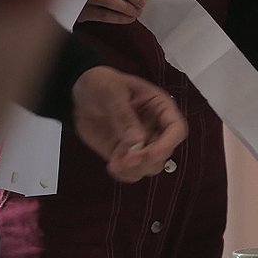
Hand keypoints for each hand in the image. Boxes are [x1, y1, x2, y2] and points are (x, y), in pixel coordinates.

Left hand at [70, 66, 186, 181]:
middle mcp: (155, 128)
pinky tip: (112, 165)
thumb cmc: (101, 84)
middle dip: (146, 160)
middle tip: (124, 159)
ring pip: (150, 166)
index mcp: (160, 107)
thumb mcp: (113, 93)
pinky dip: (124, 174)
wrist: (80, 92)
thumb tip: (137, 141)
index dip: (167, 144)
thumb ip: (124, 116)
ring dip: (135, 169)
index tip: (148, 153)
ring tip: (115, 163)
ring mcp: (140, 143)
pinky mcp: (125, 154)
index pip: (176, 129)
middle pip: (165, 153)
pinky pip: (132, 171)